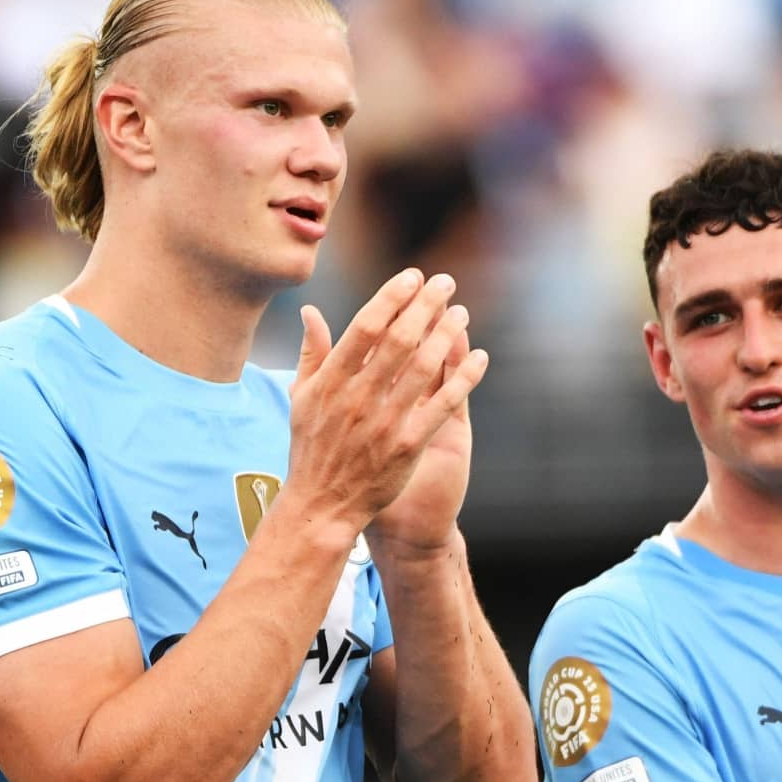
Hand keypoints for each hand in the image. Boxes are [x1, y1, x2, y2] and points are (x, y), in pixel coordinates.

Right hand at [281, 270, 486, 537]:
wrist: (323, 505)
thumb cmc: (312, 448)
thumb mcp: (301, 398)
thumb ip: (312, 353)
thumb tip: (310, 311)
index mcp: (332, 381)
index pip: (366, 327)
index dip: (392, 297)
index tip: (412, 277)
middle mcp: (359, 398)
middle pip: (400, 340)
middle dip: (426, 305)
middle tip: (446, 283)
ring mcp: (385, 422)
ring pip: (424, 368)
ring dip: (447, 335)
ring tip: (462, 313)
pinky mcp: (408, 445)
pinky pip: (444, 405)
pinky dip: (465, 379)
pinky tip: (480, 358)